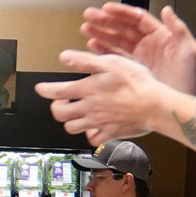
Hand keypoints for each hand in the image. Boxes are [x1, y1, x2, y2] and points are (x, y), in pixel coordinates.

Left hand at [36, 50, 162, 144]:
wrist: (155, 106)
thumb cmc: (137, 83)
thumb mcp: (110, 63)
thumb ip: (84, 61)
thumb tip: (64, 57)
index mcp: (88, 90)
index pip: (57, 92)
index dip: (44, 90)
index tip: (40, 88)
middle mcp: (89, 108)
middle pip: (60, 114)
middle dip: (56, 108)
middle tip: (60, 102)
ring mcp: (98, 123)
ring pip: (72, 128)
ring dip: (70, 121)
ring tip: (75, 113)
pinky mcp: (109, 134)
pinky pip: (92, 139)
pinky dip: (89, 134)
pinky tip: (93, 127)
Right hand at [80, 1, 195, 95]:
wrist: (189, 100)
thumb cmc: (193, 76)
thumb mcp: (189, 50)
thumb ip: (178, 29)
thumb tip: (167, 10)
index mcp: (161, 35)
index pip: (137, 19)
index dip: (121, 13)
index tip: (107, 8)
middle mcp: (149, 44)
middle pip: (123, 28)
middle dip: (105, 21)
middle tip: (90, 16)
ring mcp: (141, 57)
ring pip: (117, 41)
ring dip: (102, 35)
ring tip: (86, 29)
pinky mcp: (135, 71)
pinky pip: (117, 58)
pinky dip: (104, 52)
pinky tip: (93, 47)